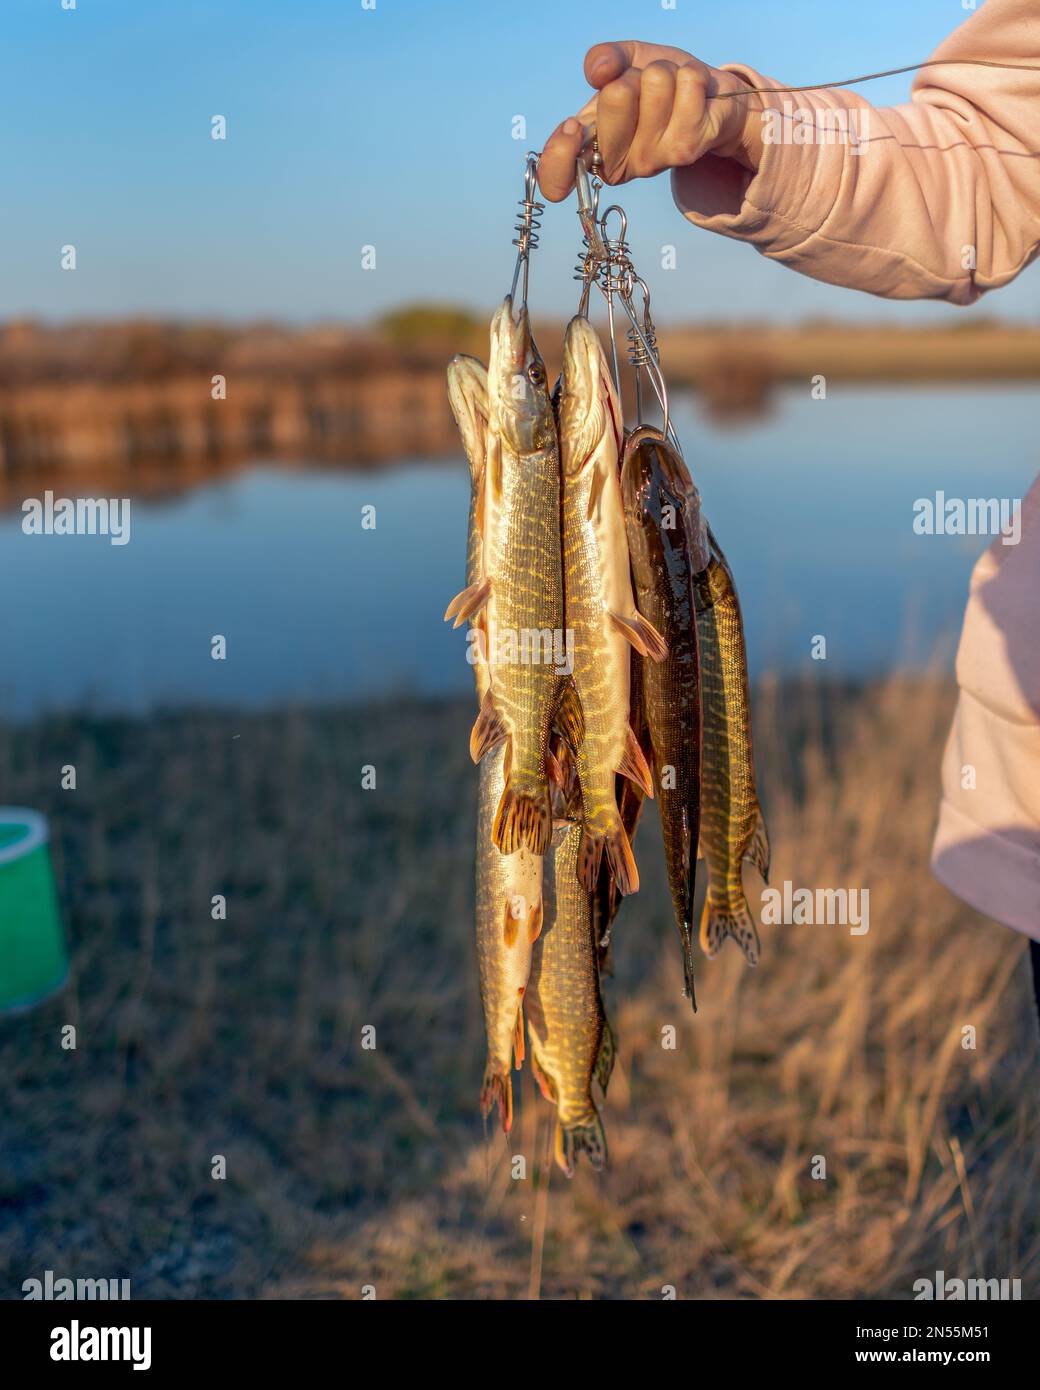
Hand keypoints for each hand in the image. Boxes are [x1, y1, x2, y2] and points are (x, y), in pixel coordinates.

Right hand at [539, 40, 762, 201]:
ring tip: (672, 93)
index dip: (559, 152)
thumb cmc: (661, 87)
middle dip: (633, 76)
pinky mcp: (685, 150)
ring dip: (667, 74)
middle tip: (644, 93)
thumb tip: (598, 71)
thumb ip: (604, 60)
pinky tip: (694, 96)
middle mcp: (618, 163)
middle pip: (615, 95)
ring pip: (654, 84)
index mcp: (592, 148)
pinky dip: (691, 75)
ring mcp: (652, 161)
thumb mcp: (624, 65)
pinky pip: (686, 84)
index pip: (556, 176)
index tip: (571, 128)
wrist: (708, 101)